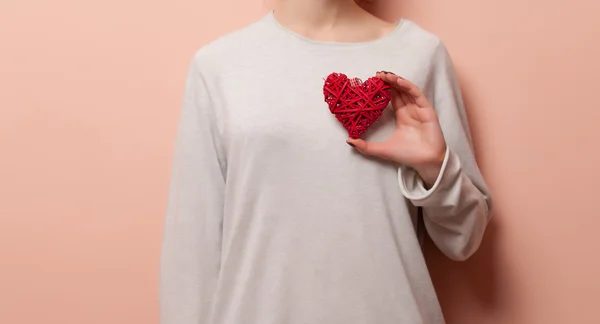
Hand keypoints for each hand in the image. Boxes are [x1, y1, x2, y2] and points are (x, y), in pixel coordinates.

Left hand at [347, 72, 446, 186]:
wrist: (425, 162)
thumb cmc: (408, 155)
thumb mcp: (382, 150)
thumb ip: (366, 146)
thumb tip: (348, 141)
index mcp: (402, 117)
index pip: (393, 98)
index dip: (384, 89)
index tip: (373, 82)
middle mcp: (411, 111)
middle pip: (400, 91)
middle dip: (389, 82)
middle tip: (377, 74)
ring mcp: (419, 109)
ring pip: (407, 90)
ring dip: (397, 81)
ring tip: (385, 75)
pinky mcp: (427, 110)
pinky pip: (417, 94)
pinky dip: (408, 86)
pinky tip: (398, 81)